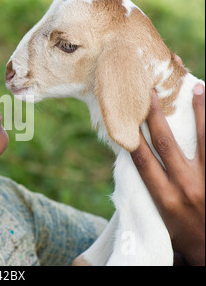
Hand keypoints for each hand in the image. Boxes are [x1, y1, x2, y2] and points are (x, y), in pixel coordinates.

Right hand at [131, 84, 204, 265]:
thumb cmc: (183, 236)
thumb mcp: (160, 217)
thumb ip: (151, 189)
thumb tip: (138, 162)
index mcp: (164, 198)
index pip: (142, 160)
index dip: (132, 135)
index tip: (125, 113)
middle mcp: (186, 187)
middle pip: (167, 143)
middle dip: (157, 114)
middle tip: (150, 89)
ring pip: (205, 139)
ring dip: (200, 112)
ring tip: (196, 87)